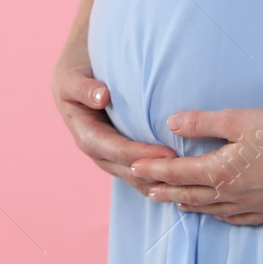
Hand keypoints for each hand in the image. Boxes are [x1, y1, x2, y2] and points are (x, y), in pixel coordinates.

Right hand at [51, 50, 176, 198]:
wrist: (75, 90)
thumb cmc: (75, 82)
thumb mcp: (72, 81)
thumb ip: (84, 88)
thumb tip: (102, 96)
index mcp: (88, 137)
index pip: (116, 150)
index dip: (141, 153)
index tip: (168, 154)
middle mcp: (100, 155)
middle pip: (130, 170)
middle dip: (158, 172)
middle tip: (187, 169)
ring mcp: (111, 161)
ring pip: (138, 179)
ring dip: (161, 181)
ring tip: (190, 179)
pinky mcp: (122, 160)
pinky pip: (142, 176)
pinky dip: (160, 181)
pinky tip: (182, 182)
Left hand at [130, 107, 262, 224]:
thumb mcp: (239, 119)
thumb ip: (203, 122)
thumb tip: (172, 123)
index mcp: (220, 170)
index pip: (177, 172)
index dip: (154, 170)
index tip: (134, 168)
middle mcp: (231, 193)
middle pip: (190, 194)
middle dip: (166, 191)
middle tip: (146, 191)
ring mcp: (251, 205)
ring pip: (212, 210)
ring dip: (190, 205)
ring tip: (177, 204)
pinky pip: (237, 219)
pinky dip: (221, 216)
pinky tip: (220, 215)